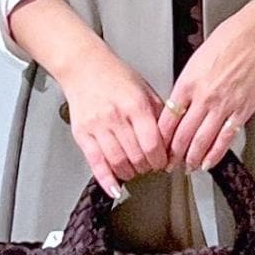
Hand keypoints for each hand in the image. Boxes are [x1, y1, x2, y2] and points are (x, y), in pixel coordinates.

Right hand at [56, 45, 171, 198]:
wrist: (84, 66)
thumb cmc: (115, 75)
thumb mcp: (145, 89)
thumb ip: (159, 114)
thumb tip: (171, 139)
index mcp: (135, 105)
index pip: (153, 143)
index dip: (161, 159)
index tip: (163, 162)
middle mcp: (116, 117)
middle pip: (137, 156)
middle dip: (147, 167)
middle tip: (150, 166)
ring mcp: (97, 126)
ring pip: (118, 162)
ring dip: (131, 172)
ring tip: (135, 170)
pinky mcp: (82, 134)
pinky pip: (95, 163)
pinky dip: (106, 179)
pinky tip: (115, 188)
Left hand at [159, 5, 254, 171]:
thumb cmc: (229, 41)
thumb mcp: (195, 61)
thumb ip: (186, 86)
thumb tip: (178, 105)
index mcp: (188, 83)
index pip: (167, 119)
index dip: (160, 138)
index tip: (157, 146)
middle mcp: (203, 97)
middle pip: (182, 135)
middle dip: (173, 154)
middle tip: (168, 163)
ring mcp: (223, 106)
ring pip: (202, 141)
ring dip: (192, 158)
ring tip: (186, 166)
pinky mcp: (242, 111)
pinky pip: (225, 139)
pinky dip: (214, 154)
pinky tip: (208, 162)